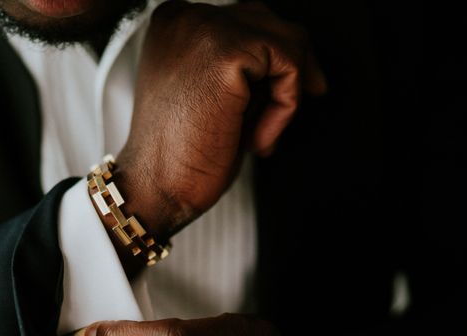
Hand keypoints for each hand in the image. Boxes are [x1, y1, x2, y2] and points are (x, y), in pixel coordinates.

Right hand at [113, 0, 326, 236]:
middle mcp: (186, 16)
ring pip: (286, 42)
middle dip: (294, 64)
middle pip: (268, 21)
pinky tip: (257, 139)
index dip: (275, 55)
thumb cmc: (181, 155)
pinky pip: (289, 67)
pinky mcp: (227, 53)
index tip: (290, 89)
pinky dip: (286, 107)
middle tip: (311, 94)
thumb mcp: (210, 95)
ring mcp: (205, 29)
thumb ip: (240, 68)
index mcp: (175, 22)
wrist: (155, 188)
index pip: (246, 19)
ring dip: (287, 95)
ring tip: (259, 137)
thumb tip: (295, 57)